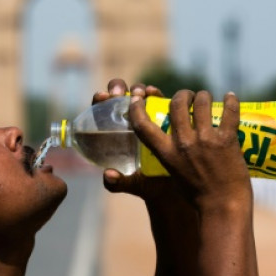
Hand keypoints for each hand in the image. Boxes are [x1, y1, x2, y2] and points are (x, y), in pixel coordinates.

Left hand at [94, 79, 178, 202]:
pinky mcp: (163, 115)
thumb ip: (118, 183)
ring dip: (137, 89)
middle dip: (117, 89)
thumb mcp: (134, 185)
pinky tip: (154, 92)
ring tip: (140, 93)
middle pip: (117, 98)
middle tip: (119, 94)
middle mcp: (128, 122)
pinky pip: (157, 100)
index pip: (100, 113)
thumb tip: (108, 175)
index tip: (102, 97)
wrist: (177, 186)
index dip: (99, 102)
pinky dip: (154, 93)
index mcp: (114, 135)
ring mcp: (146, 116)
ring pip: (137, 95)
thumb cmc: (150, 185)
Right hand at [128, 90, 251, 213]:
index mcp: (167, 153)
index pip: (143, 125)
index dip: (137, 108)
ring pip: (202, 102)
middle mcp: (184, 144)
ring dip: (204, 95)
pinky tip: (231, 97)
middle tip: (189, 96)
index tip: (138, 99)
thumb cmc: (197, 195)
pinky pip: (229, 112)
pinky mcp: (227, 140)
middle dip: (182, 95)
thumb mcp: (173, 173)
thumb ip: (169, 154)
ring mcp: (206, 140)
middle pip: (177, 104)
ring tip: (207, 98)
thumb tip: (172, 138)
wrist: (223, 207)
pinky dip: (231, 101)